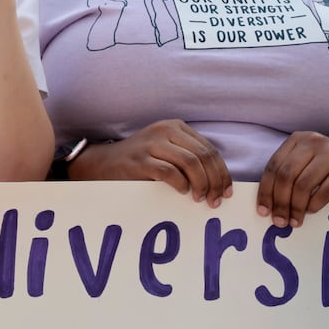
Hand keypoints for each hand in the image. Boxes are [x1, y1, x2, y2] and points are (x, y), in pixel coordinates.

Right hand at [74, 120, 232, 206]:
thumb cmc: (140, 161)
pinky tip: (182, 192)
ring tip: (200, 199)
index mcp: (176, 127)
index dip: (222, 173)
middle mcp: (165, 130)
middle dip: (215, 181)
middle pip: (204, 156)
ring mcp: (151, 144)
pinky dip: (180, 184)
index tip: (226, 192)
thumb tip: (219, 181)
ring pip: (191, 162)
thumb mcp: (166, 150)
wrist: (102, 163)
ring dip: (201, 185)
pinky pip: (169, 172)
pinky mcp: (139, 160)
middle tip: (215, 201)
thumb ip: (189, 157)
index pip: (210, 150)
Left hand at [256, 132, 328, 227]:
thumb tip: (268, 205)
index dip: (265, 191)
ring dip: (296, 208)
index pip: (273, 167)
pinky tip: (311, 212)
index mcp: (298, 139)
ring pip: (302, 186)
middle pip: (286, 176)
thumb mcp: (306, 161)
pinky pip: (323, 193)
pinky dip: (313, 206)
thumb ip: (288, 175)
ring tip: (294, 221)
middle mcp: (314, 143)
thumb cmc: (328, 166)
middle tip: (279, 222)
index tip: (263, 212)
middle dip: (280, 202)